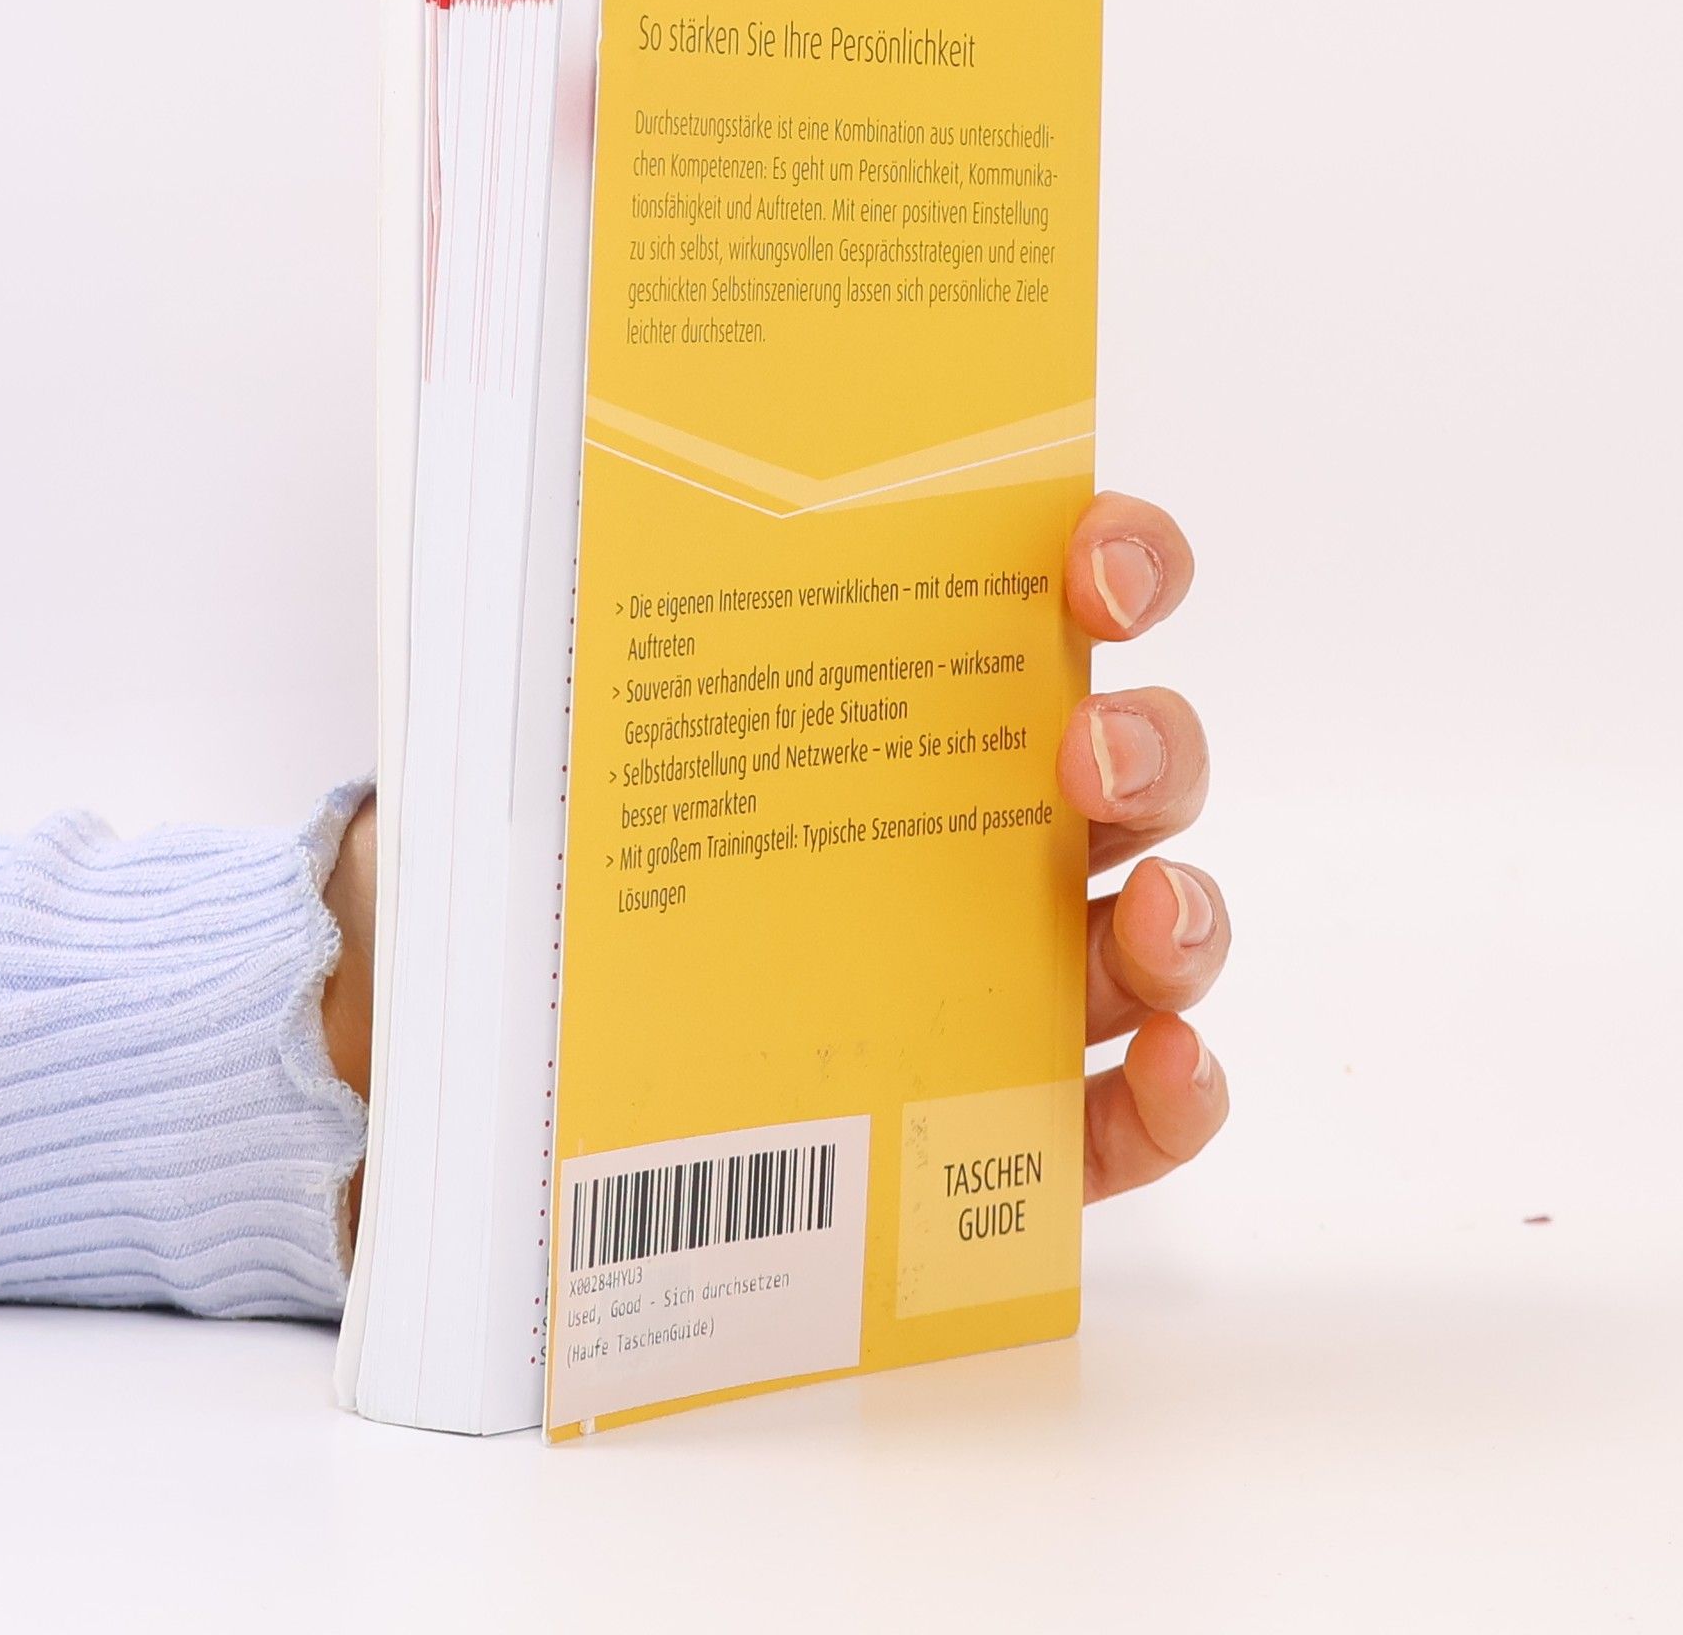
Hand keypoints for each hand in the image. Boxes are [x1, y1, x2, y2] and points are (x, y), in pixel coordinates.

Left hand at [320, 488, 1230, 1229]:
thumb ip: (554, 684)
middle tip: (1086, 753)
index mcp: (897, 729)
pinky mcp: (1027, 1128)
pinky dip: (1179, 1093)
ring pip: (1161, 929)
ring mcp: (1022, 988)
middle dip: (1149, 741)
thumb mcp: (547, 785)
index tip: (1092, 569)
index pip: (1041, 615)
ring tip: (1152, 922)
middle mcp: (982, 842)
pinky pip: (1139, 1112)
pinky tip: (1167, 1065)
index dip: (1115, 563)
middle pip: (1133, 766)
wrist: (536, 1129)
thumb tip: (504, 564)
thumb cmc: (563, 932)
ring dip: (1189, 913)